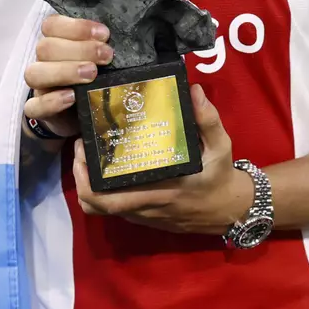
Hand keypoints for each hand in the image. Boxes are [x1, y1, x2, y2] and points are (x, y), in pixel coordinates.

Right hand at [22, 15, 113, 139]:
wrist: (83, 114)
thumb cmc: (93, 79)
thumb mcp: (99, 60)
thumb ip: (103, 47)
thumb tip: (125, 38)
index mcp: (56, 42)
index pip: (52, 25)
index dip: (76, 27)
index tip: (104, 34)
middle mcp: (44, 62)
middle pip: (45, 48)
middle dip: (79, 49)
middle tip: (106, 56)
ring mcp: (39, 87)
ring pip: (34, 73)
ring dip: (64, 71)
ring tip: (91, 74)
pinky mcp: (38, 111)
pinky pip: (34, 107)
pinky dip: (51, 101)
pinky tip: (71, 98)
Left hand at [73, 84, 252, 234]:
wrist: (228, 210)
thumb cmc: (220, 176)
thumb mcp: (221, 146)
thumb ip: (207, 119)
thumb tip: (194, 91)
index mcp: (160, 191)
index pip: (111, 197)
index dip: (88, 179)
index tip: (84, 149)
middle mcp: (146, 207)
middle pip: (96, 205)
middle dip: (79, 178)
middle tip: (80, 148)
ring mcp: (143, 215)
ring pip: (101, 209)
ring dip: (87, 185)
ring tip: (88, 155)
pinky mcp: (144, 217)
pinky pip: (114, 208)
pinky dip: (102, 191)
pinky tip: (107, 166)